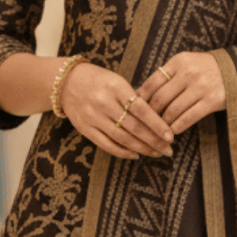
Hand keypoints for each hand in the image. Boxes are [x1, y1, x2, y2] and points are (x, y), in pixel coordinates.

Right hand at [59, 61, 173, 159]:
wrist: (65, 82)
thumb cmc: (99, 81)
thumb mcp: (117, 82)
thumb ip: (134, 99)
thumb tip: (158, 121)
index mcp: (116, 87)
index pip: (141, 109)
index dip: (157, 125)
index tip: (171, 136)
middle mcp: (104, 102)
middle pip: (134, 127)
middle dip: (154, 141)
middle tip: (168, 150)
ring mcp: (93, 117)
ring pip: (122, 138)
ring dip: (142, 148)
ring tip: (156, 153)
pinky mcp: (85, 129)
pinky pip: (107, 145)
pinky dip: (123, 152)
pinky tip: (136, 155)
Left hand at [136, 52, 225, 134]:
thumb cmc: (206, 69)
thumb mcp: (187, 64)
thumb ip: (168, 76)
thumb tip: (142, 96)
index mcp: (179, 61)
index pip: (152, 81)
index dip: (141, 98)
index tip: (134, 108)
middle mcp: (189, 72)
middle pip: (160, 98)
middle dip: (151, 114)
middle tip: (146, 123)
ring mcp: (202, 86)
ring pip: (173, 110)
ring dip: (163, 123)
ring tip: (160, 128)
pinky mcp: (213, 100)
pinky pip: (189, 118)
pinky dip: (177, 127)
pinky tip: (173, 131)